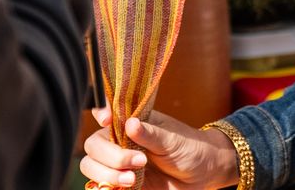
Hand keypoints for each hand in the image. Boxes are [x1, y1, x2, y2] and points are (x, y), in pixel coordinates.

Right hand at [80, 108, 238, 189]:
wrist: (202, 174)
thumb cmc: (189, 148)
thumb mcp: (172, 139)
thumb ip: (150, 134)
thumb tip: (130, 124)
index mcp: (131, 123)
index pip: (106, 114)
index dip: (99, 113)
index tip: (106, 119)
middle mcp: (120, 142)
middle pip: (94, 146)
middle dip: (111, 156)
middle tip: (139, 162)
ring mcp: (119, 163)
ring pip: (91, 167)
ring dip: (107, 174)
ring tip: (133, 179)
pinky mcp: (122, 184)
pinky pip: (101, 186)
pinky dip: (103, 187)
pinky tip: (116, 189)